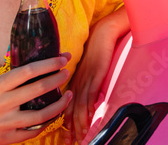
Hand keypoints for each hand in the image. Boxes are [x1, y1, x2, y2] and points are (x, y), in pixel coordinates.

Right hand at [0, 54, 72, 144]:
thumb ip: (18, 77)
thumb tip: (49, 62)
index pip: (28, 71)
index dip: (49, 64)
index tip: (63, 59)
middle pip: (37, 90)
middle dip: (57, 79)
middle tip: (66, 73)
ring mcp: (2, 124)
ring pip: (40, 115)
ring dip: (59, 104)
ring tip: (68, 95)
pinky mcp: (4, 139)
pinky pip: (33, 131)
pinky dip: (47, 121)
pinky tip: (55, 112)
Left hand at [65, 9, 128, 141]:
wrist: (102, 34)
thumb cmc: (96, 49)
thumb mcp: (89, 68)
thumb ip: (87, 82)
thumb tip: (89, 97)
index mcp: (73, 83)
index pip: (66, 108)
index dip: (66, 124)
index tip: (66, 138)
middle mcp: (76, 84)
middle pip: (70, 112)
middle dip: (71, 130)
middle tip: (70, 144)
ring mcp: (85, 81)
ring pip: (79, 108)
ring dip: (80, 125)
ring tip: (81, 138)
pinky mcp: (95, 76)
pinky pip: (90, 96)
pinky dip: (89, 110)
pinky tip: (90, 120)